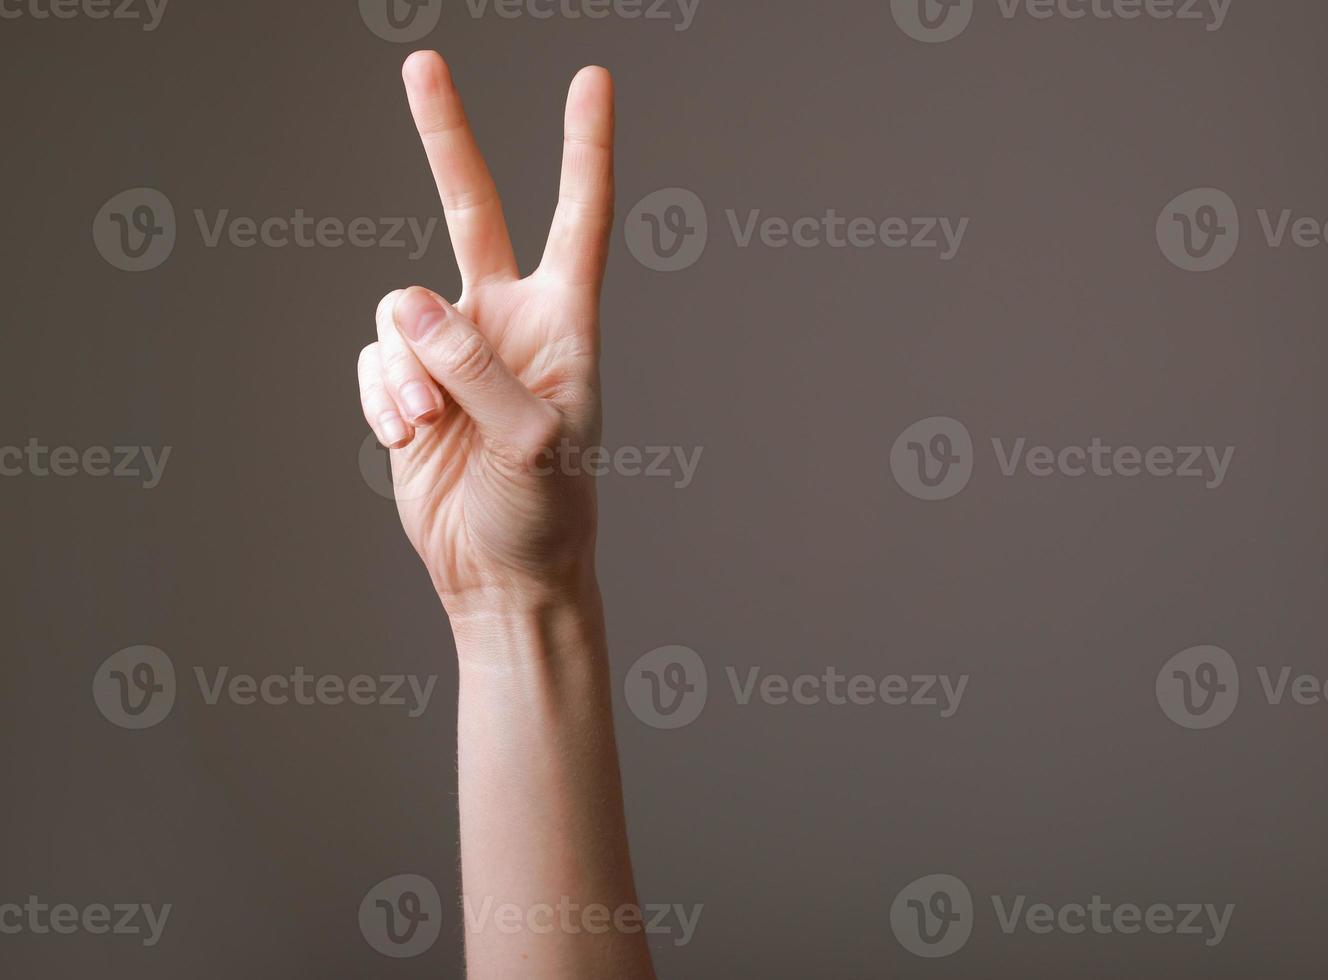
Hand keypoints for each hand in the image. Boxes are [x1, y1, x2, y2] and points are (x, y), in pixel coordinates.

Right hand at [356, 52, 614, 615]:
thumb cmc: (547, 514)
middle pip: (472, 210)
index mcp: (564, 324)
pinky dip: (382, 397)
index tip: (591, 80)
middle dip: (445, 138)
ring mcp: (452, 352)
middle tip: (421, 63)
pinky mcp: (408, 385)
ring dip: (404, 369)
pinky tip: (408, 438)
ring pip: (398, 308)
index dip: (584, 149)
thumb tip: (412, 302)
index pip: (578, 219)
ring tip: (429, 428)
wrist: (500, 575)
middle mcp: (506, 322)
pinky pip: (373, 358)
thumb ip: (478, 368)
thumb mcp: (534, 443)